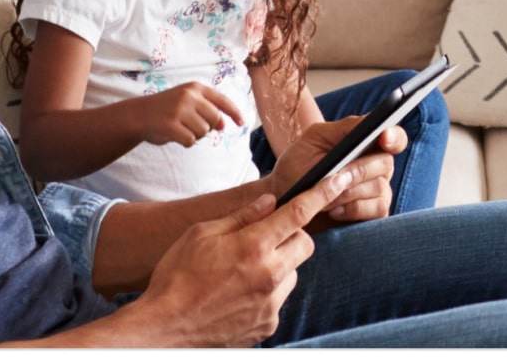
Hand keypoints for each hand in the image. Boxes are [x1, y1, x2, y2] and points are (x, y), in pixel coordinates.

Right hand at [127, 173, 351, 345]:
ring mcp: (271, 303)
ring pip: (293, 272)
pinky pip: (279, 298)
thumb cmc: (177, 276)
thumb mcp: (201, 234)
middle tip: (263, 237)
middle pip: (304, 244)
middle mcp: (270, 275)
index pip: (298, 213)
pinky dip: (267, 291)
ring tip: (242, 271)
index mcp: (253, 246)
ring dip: (279, 265)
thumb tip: (269, 202)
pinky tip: (238, 293)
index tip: (341, 177)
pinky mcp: (269, 324)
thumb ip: (241, 217)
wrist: (166, 328)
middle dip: (291, 235)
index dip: (322, 193)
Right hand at [130, 82, 246, 147]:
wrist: (138, 114)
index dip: (234, 112)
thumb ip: (207, 110)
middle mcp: (189, 96)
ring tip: (180, 128)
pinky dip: (186, 142)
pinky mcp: (171, 125)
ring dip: (195, 135)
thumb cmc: (167, 109)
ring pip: (203, 132)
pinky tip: (175, 135)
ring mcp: (180, 110)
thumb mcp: (187, 101)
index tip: (242, 123)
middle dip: (208, 127)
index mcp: (195, 87)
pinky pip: (190, 141)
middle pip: (215, 119)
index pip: (222, 101)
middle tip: (191, 125)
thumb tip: (224, 125)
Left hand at [264, 116, 405, 225]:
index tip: (384, 136)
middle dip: (359, 169)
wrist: (285, 197)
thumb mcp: (315, 138)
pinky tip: (333, 209)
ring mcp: (379, 190)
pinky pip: (376, 210)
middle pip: (385, 163)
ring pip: (380, 188)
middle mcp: (378, 165)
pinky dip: (352, 209)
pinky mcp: (374, 214)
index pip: (395, 137)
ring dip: (350, 191)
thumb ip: (343, 128)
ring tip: (326, 195)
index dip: (394, 136)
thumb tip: (368, 123)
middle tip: (337, 175)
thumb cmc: (299, 164)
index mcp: (367, 142)